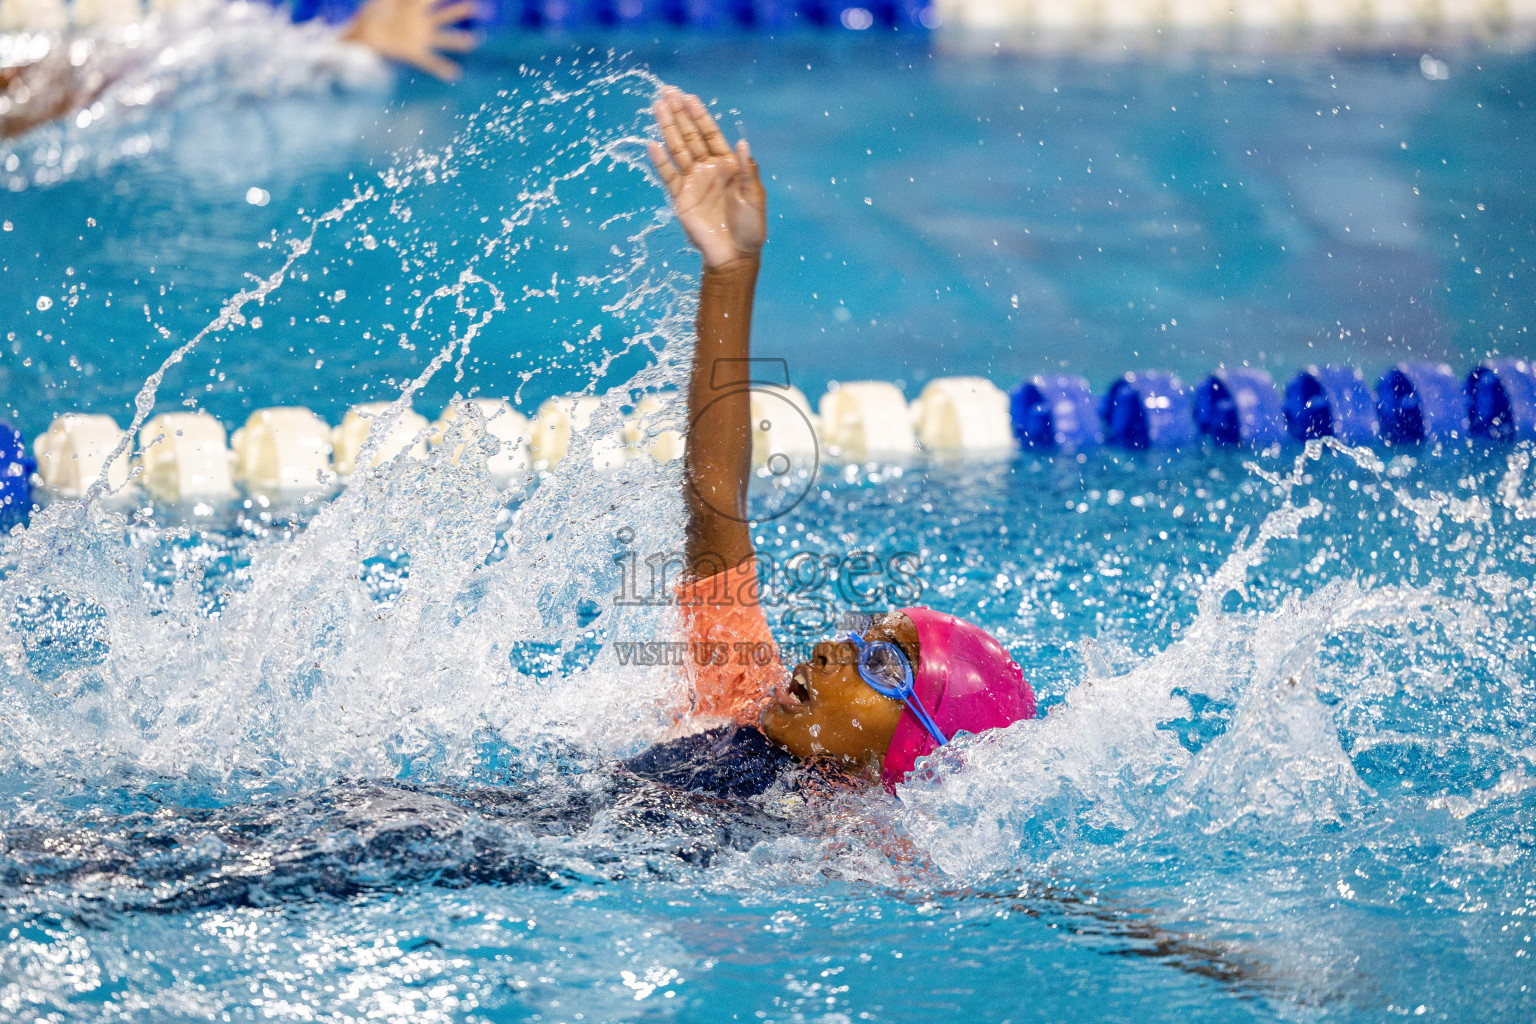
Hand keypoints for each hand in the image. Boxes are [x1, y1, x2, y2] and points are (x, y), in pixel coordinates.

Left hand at [342, 0, 479, 82]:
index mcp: (412, 7)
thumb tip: (376, 2)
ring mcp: (419, 38)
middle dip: (459, 12)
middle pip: (444, 16)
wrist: (362, 34)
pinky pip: (429, 62)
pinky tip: (453, 74)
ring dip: (457, 40)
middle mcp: (420, 22)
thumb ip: (381, 2)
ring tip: (472, 40)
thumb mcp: (377, 2)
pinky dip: (440, 68)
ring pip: (443, 38)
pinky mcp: (413, 53)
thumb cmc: (368, 15)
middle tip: (474, 8)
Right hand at [648, 88, 766, 271]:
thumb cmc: (750, 226)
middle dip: (679, 114)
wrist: (734, 255)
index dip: (700, 116)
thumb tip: (742, 143)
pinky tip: (652, 145)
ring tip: (657, 107)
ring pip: (677, 149)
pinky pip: (668, 176)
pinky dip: (660, 162)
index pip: (710, 134)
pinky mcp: (680, 198)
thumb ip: (747, 170)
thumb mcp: (754, 197)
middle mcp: (708, 168)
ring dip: (667, 129)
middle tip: (667, 92)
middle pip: (691, 136)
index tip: (689, 97)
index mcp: (727, 165)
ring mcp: (692, 182)